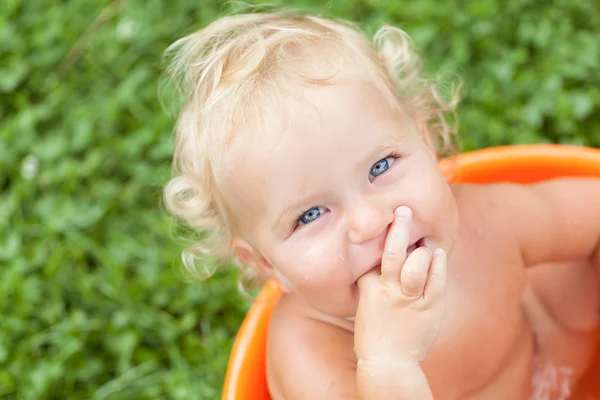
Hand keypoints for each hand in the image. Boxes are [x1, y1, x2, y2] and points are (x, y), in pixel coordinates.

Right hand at [353, 206, 446, 362]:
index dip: (380, 237)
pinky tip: (438, 254)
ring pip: (417, 264)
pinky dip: (438, 265)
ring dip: (422, 249)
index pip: (374, 255)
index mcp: (370, 286)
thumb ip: (373, 280)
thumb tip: (380, 260)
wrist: (387, 362)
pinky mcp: (428, 308)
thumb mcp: (366, 302)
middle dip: (399, 228)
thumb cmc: (374, 331)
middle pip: (393, 252)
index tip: (385, 218)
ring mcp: (409, 299)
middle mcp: (389, 289)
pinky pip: (436, 282)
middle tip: (403, 210)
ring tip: (424, 241)